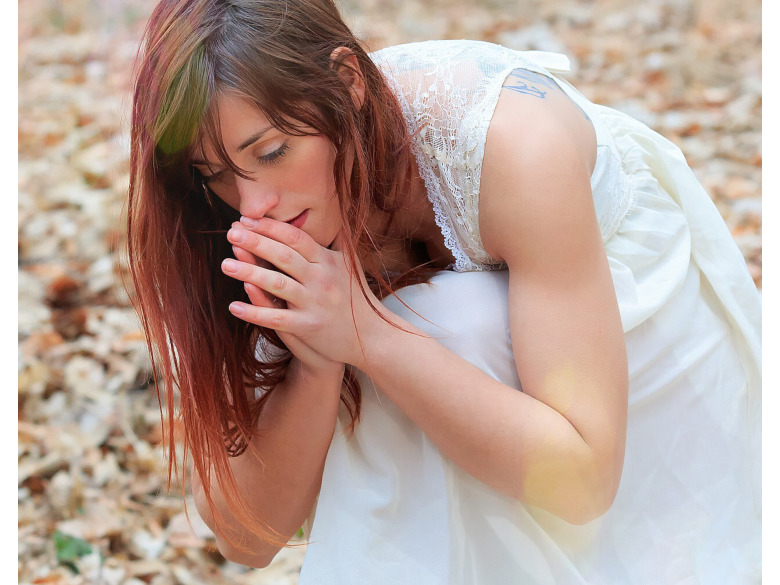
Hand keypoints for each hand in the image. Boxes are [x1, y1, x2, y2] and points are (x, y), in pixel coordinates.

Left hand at [222, 216, 385, 369]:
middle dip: (256, 242)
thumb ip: (338, 242)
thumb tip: (337, 213)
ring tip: (225, 264)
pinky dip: (254, 313)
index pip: (296, 238)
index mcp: (328, 261)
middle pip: (284, 256)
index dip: (270, 227)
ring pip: (277, 284)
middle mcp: (322, 280)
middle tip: (231, 232)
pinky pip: (276, 319)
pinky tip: (233, 306)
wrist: (372, 337)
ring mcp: (315, 303)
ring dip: (249, 273)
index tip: (248, 219)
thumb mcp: (351, 266)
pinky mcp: (309, 326)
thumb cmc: (356, 299)